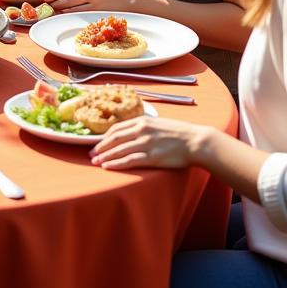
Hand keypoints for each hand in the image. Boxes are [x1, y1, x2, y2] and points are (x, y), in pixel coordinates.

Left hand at [90, 117, 210, 170]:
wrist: (195, 141)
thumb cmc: (179, 133)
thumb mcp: (158, 124)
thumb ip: (144, 127)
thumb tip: (131, 132)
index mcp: (142, 120)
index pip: (116, 128)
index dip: (104, 136)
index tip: (97, 143)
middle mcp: (141, 130)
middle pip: (114, 138)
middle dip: (100, 147)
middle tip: (91, 154)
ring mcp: (146, 143)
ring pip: (119, 150)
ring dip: (105, 156)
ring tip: (96, 162)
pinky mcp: (152, 157)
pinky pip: (129, 161)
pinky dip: (116, 164)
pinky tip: (108, 167)